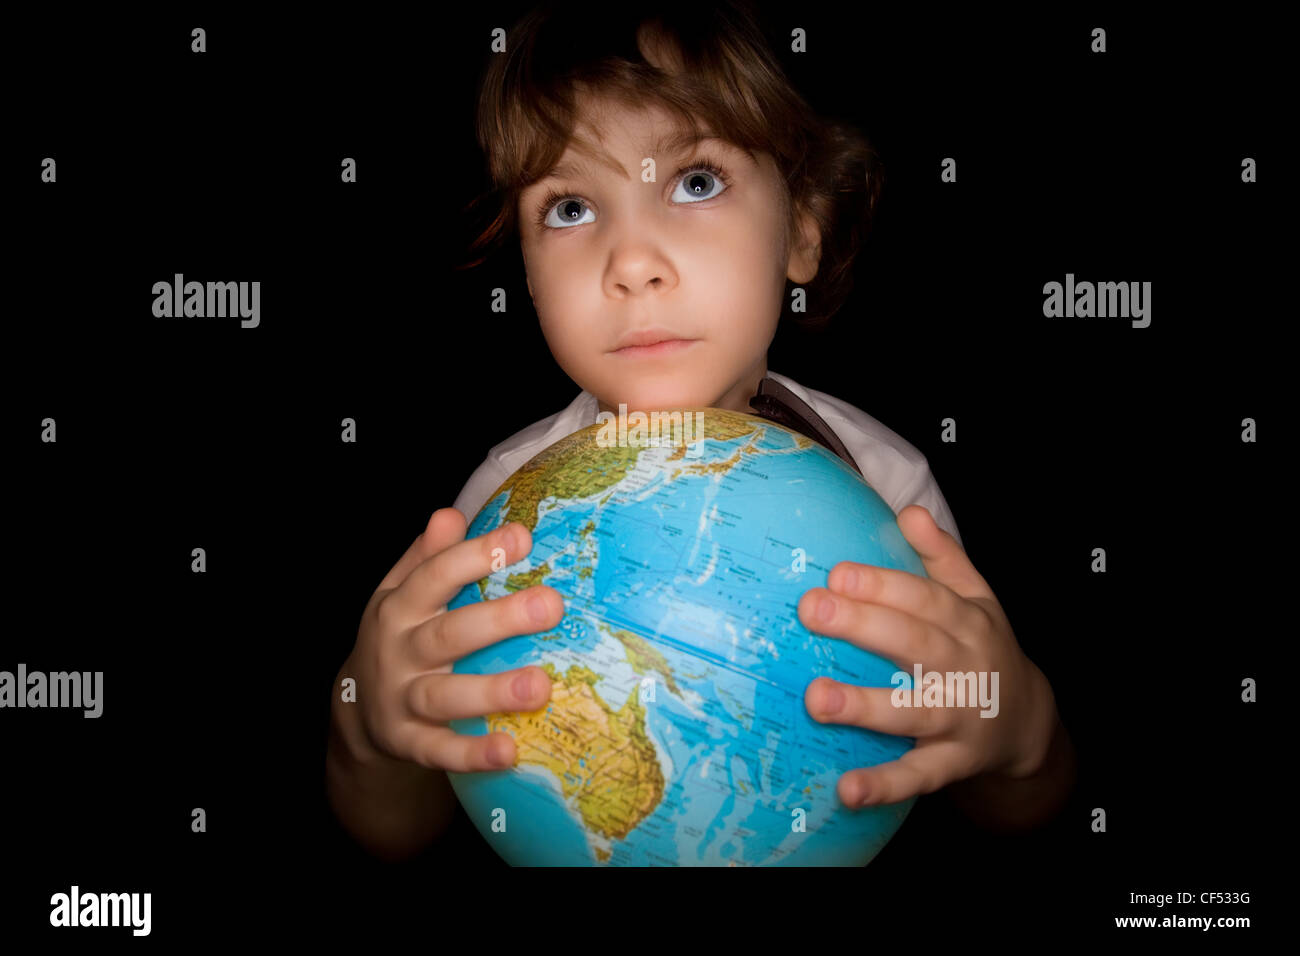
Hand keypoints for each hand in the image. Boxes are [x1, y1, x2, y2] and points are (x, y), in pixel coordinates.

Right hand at [343, 508, 564, 772]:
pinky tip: (509, 751)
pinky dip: (472, 753)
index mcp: (400, 607)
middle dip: (500, 619)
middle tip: (552, 605)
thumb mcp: (401, 593)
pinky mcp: (410, 744)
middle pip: (449, 633)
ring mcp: (402, 700)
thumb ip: (427, 557)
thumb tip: (450, 515)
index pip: (436, 575)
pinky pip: (440, 751)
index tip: (523, 537)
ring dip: (491, 691)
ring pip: (445, 696)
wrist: (357, 710)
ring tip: (540, 685)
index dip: (476, 555)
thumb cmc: (400, 637)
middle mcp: (399, 652)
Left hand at [799, 505, 1057, 808]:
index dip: (882, 585)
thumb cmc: (982, 649)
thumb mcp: (975, 598)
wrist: (1029, 722)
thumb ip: (942, 557)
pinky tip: (845, 790)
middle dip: (864, 626)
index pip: (924, 598)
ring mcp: (961, 717)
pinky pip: (918, 776)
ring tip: (816, 699)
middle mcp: (966, 667)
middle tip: (812, 609)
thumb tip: (909, 512)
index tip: (836, 573)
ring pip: (914, 711)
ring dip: (866, 706)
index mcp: (967, 622)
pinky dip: (884, 785)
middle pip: (915, 643)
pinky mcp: (954, 763)